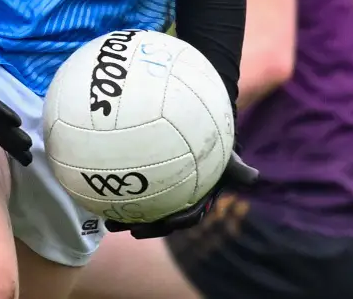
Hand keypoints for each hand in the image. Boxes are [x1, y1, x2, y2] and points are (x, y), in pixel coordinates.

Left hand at [104, 151, 257, 238]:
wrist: (203, 123)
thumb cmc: (215, 139)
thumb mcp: (226, 153)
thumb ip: (236, 166)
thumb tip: (253, 177)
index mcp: (197, 196)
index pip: (186, 215)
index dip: (173, 222)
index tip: (161, 225)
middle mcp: (179, 196)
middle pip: (161, 217)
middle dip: (143, 226)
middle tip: (123, 229)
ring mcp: (165, 188)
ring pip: (145, 205)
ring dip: (125, 214)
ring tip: (105, 218)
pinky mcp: (150, 177)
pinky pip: (136, 184)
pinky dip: (120, 187)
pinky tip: (99, 187)